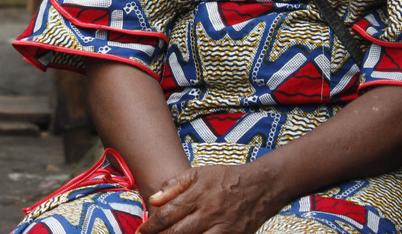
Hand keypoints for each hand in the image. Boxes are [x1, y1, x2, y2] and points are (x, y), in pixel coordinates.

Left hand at [136, 163, 286, 233]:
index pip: (168, 213)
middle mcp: (209, 211)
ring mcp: (222, 227)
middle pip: (177, 232)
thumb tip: (154, 199)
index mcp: (198, 194)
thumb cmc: (227, 178)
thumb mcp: (200, 173)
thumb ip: (175, 185)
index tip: (140, 231)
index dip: (151, 225)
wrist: (261, 186)